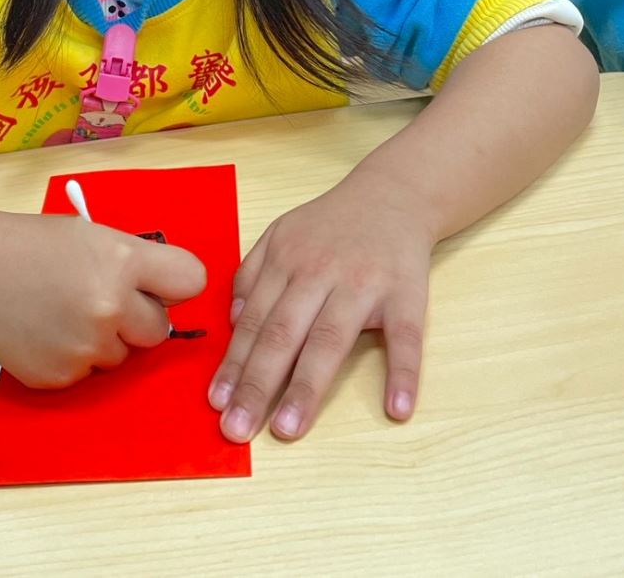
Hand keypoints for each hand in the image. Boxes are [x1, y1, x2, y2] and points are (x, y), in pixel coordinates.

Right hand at [0, 209, 206, 387]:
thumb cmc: (35, 244)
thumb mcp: (93, 234)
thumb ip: (136, 262)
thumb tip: (168, 294)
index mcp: (123, 261)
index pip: (191, 281)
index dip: (177, 283)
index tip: (164, 284)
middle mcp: (110, 308)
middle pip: (160, 330)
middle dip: (140, 319)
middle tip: (108, 300)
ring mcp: (85, 347)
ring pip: (123, 356)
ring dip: (106, 340)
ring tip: (67, 311)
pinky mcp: (61, 377)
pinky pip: (88, 372)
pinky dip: (75, 357)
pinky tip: (48, 330)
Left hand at [208, 168, 433, 441]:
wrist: (394, 195)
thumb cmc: (331, 225)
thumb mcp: (281, 233)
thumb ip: (252, 273)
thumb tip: (234, 322)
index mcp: (287, 261)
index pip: (255, 321)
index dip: (234, 363)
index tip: (217, 403)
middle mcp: (320, 273)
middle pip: (284, 334)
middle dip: (257, 384)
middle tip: (237, 429)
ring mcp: (364, 285)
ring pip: (330, 339)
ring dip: (308, 387)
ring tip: (288, 428)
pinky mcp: (406, 294)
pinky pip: (406, 337)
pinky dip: (403, 373)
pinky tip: (396, 408)